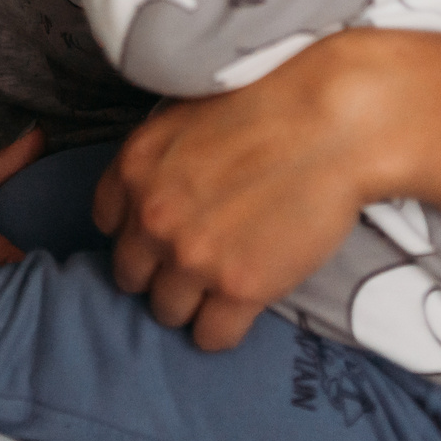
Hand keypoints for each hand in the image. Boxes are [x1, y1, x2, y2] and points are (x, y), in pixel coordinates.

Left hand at [94, 34, 395, 349]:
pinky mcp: (240, 288)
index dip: (138, 230)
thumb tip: (153, 190)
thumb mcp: (188, 113)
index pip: (107, 224)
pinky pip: (211, 336)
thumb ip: (159, 159)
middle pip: (131, 275)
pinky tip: (240, 308)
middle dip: (159, 270)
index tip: (163, 232)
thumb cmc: (271, 103)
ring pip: (166, 311)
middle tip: (195, 262)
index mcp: (135, 168)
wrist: (332, 122)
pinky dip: (222, 328)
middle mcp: (152, 217)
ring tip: (220, 286)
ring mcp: (193, 257)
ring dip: (190, 303)